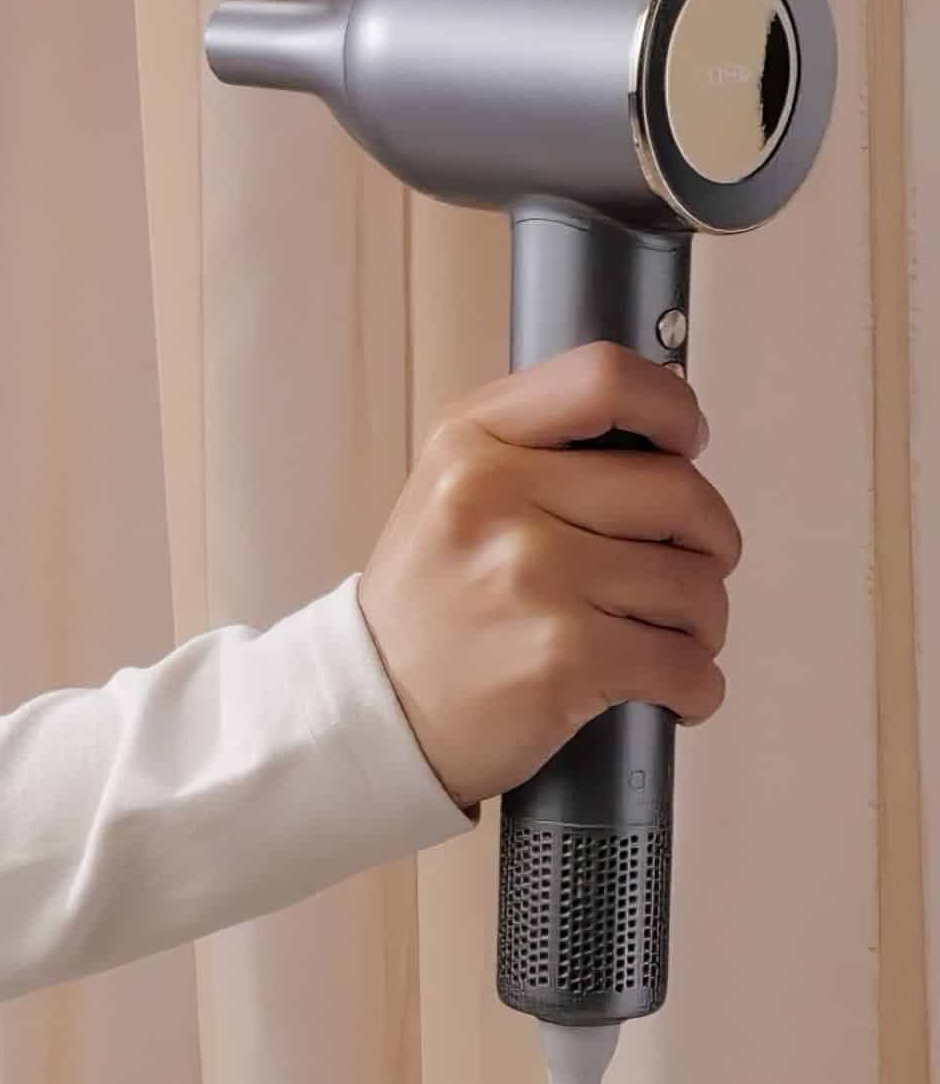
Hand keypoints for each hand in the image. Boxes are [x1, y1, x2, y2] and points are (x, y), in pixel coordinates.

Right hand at [357, 341, 742, 813]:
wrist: (376, 704)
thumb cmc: (434, 598)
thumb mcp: (452, 487)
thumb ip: (540, 450)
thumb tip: (671, 440)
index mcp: (472, 440)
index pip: (605, 379)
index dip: (673, 410)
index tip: (684, 446)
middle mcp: (497, 494)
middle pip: (680, 491)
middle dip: (706, 541)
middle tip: (681, 570)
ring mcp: (531, 575)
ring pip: (697, 584)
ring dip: (700, 623)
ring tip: (658, 636)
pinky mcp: (563, 655)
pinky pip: (689, 665)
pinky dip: (696, 686)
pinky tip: (664, 689)